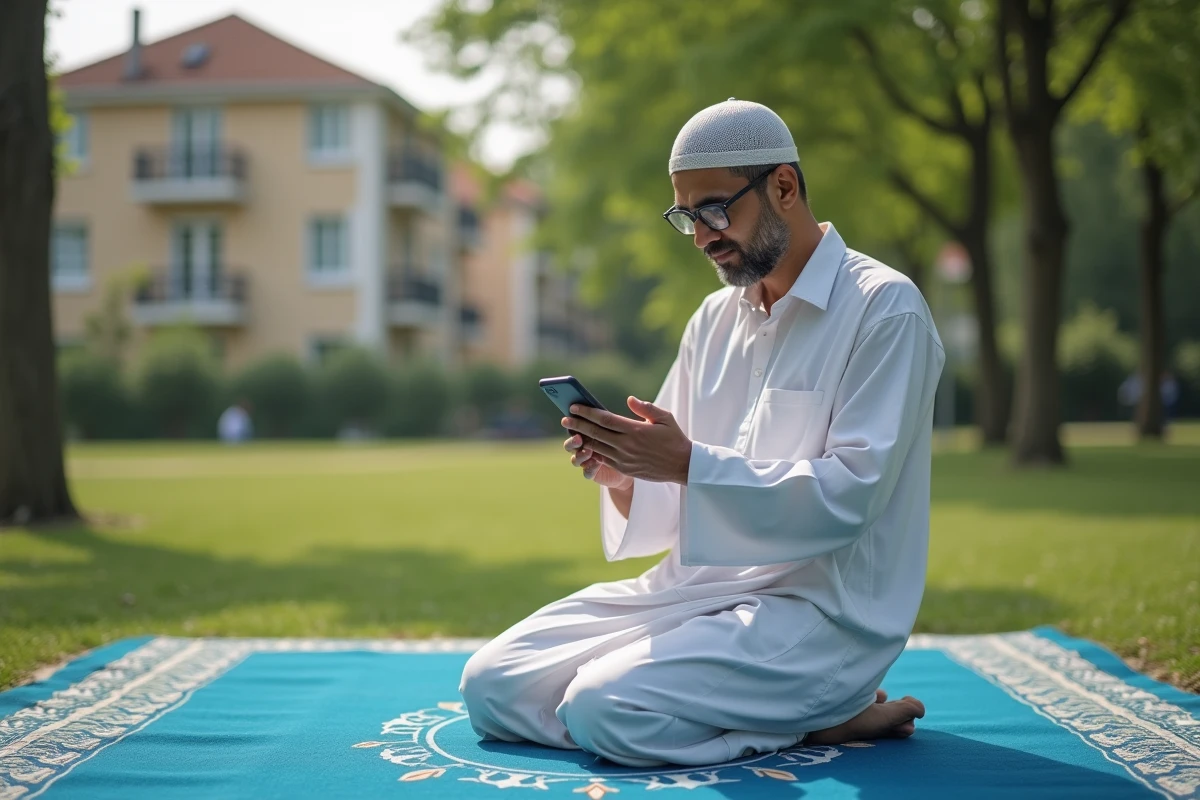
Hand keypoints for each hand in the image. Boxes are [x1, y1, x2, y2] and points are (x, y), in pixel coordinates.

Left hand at [561, 397, 691, 484]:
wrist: (683, 466)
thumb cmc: (674, 438)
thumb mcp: (664, 418)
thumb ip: (645, 408)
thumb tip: (629, 399)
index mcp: (635, 430)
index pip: (604, 419)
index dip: (587, 412)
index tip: (574, 407)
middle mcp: (627, 445)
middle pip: (596, 433)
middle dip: (578, 425)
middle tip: (564, 418)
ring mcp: (624, 459)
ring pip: (597, 447)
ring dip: (582, 439)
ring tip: (571, 432)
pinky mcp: (625, 469)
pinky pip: (604, 459)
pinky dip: (593, 452)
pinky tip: (585, 445)